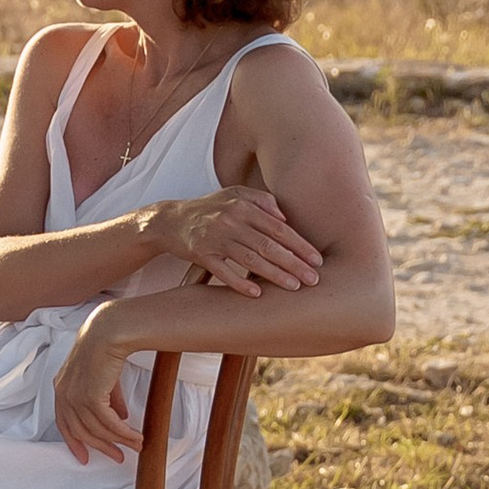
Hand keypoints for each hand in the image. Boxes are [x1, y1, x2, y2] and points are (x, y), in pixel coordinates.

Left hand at [52, 310, 142, 465]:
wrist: (108, 332)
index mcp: (61, 388)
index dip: (74, 442)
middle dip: (101, 447)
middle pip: (81, 432)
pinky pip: (109, 424)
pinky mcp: (90, 397)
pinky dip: (124, 433)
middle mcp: (64, 394)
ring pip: (97, 430)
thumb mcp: (104, 378)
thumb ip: (109, 399)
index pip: (64, 423)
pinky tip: (136, 436)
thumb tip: (121, 417)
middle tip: (118, 457)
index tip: (85, 458)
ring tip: (136, 445)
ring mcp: (75, 396)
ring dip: (119, 441)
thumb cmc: (105, 349)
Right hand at [139, 183, 320, 296]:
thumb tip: (286, 217)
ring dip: (274, 274)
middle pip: (268, 244)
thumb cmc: (210, 209)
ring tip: (294, 287)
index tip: (317, 260)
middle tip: (314, 279)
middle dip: (294, 263)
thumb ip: (262, 200)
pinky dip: (240, 282)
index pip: (278, 227)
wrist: (171, 220)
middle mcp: (230, 220)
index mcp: (242, 205)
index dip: (299, 244)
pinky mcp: (200, 253)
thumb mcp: (234, 195)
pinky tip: (256, 294)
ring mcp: (214, 237)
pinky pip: (223, 271)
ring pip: (250, 259)